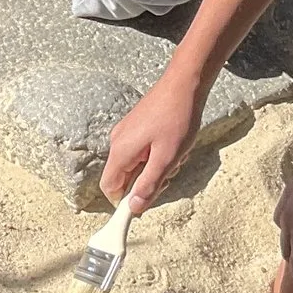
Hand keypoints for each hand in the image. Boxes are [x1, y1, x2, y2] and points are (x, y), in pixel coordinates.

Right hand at [101, 74, 206, 208]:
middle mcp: (118, 141)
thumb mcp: (167, 158)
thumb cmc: (176, 118)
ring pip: (134, 165)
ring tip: (174, 153)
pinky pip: (140, 151)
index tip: (143, 207)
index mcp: (121, 151)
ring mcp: (126, 133)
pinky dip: (156, 155)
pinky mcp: (135, 126)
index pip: (110, 188)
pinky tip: (172, 144)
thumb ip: (149, 185)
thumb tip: (134, 208)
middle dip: (145, 181)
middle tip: (168, 172)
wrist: (183, 84)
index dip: (124, 202)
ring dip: (154, 167)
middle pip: (123, 177)